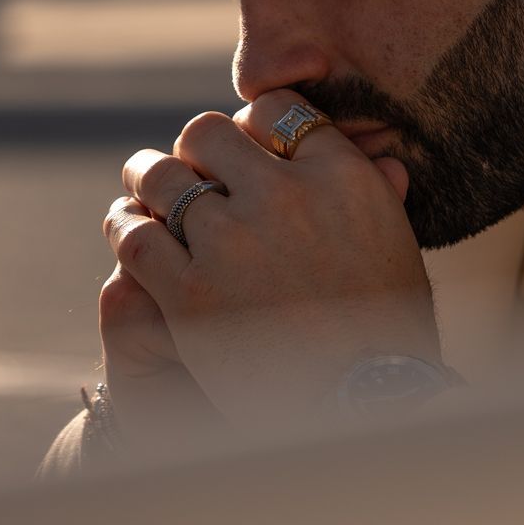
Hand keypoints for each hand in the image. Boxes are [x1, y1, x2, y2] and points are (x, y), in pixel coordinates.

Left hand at [104, 92, 440, 434]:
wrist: (361, 414)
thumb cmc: (390, 340)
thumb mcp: (398, 254)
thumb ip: (378, 199)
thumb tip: (384, 159)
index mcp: (341, 176)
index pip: (274, 110)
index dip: (249, 126)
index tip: (242, 150)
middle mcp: (284, 195)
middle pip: (208, 132)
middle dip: (194, 149)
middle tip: (185, 168)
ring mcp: (232, 241)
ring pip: (160, 176)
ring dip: (146, 179)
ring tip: (141, 191)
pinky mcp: (189, 292)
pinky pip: (135, 235)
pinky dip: (124, 227)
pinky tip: (127, 231)